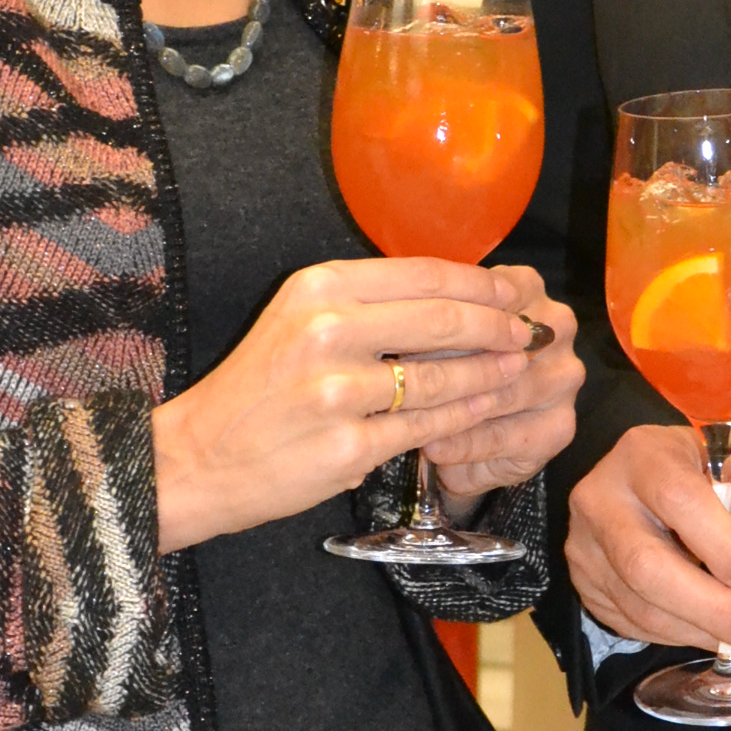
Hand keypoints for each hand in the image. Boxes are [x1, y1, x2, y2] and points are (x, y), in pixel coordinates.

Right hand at [152, 258, 567, 552]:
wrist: (199, 458)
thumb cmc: (258, 389)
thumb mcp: (298, 321)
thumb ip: (367, 304)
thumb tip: (455, 294)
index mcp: (317, 287)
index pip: (423, 273)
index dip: (481, 283)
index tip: (514, 291)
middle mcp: (327, 330)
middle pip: (442, 317)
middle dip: (500, 324)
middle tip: (530, 331)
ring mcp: (337, 391)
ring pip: (442, 375)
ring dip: (492, 372)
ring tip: (519, 369)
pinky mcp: (349, 445)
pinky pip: (427, 426)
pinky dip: (465, 416)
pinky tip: (487, 409)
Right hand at [567, 424, 730, 654]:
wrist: (631, 487)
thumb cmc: (687, 475)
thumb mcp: (722, 466)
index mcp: (640, 457)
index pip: (678, 499)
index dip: (724, 545)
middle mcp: (600, 501)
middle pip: (648, 567)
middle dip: (713, 608)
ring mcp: (585, 548)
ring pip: (642, 608)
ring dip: (705, 631)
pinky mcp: (585, 586)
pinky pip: (636, 625)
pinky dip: (685, 636)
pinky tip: (719, 636)